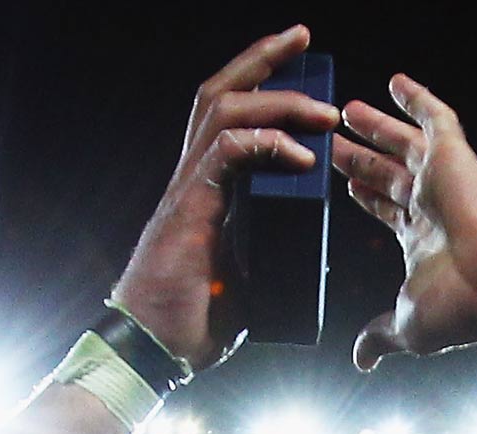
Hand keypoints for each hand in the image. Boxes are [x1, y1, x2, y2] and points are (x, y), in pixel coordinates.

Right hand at [111, 24, 339, 371]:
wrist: (154, 351)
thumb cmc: (191, 324)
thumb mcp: (246, 282)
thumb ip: (266, 256)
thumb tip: (305, 261)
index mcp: (210, 189)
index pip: (235, 118)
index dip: (265, 86)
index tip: (304, 68)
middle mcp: (195, 177)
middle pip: (224, 93)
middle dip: (265, 60)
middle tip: (303, 39)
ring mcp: (189, 187)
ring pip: (225, 109)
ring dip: (277, 98)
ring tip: (322, 109)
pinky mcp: (190, 206)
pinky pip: (227, 152)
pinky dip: (266, 144)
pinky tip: (302, 156)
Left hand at [332, 75, 476, 370]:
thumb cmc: (458, 310)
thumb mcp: (406, 324)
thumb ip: (379, 334)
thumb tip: (361, 360)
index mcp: (422, 241)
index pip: (388, 211)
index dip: (366, 197)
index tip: (345, 183)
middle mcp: (432, 207)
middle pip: (389, 174)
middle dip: (362, 159)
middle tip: (334, 141)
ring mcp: (443, 180)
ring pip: (405, 142)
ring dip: (377, 126)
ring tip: (347, 110)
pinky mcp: (454, 157)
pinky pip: (436, 117)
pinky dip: (417, 99)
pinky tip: (394, 82)